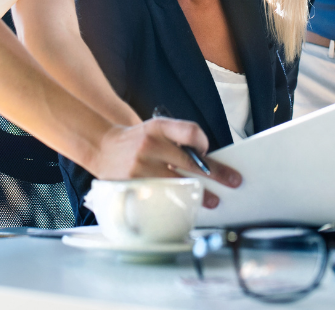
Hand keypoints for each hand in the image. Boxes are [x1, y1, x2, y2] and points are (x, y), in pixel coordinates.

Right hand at [92, 118, 241, 207]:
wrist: (103, 147)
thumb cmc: (138, 141)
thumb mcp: (155, 129)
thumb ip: (178, 139)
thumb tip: (207, 161)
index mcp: (157, 127)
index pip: (189, 131)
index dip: (203, 142)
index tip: (208, 152)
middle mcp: (149, 144)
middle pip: (190, 162)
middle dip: (215, 174)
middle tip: (232, 182)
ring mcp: (139, 167)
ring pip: (177, 183)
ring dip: (198, 194)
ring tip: (212, 201)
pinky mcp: (132, 185)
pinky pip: (160, 197)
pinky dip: (175, 202)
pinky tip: (184, 206)